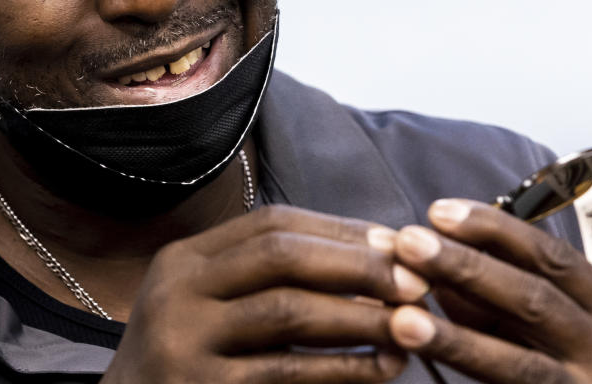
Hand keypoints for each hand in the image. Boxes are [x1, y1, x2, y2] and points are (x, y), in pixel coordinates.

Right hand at [102, 205, 429, 383]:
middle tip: (415, 282)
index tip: (395, 245)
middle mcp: (176, 289)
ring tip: (410, 324)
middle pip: (281, 254)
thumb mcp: (210, 307)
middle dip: (357, 264)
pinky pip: (286, 372)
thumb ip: (269, 280)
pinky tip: (381, 370)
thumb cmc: (189, 364)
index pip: (273, 223)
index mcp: (186, 259)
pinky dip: (343, 368)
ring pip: (288, 310)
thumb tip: (376, 257)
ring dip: (360, 316)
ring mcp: (181, 340)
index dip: (340, 230)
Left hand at [387, 199, 591, 383]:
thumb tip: (445, 275)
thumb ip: (519, 305)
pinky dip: (465, 375)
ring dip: (454, 337)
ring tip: (401, 318)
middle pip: (533, 300)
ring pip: (516, 361)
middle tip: (409, 243)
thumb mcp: (579, 334)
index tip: (440, 211)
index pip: (554, 257)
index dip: (494, 231)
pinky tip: (426, 366)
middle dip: (466, 268)